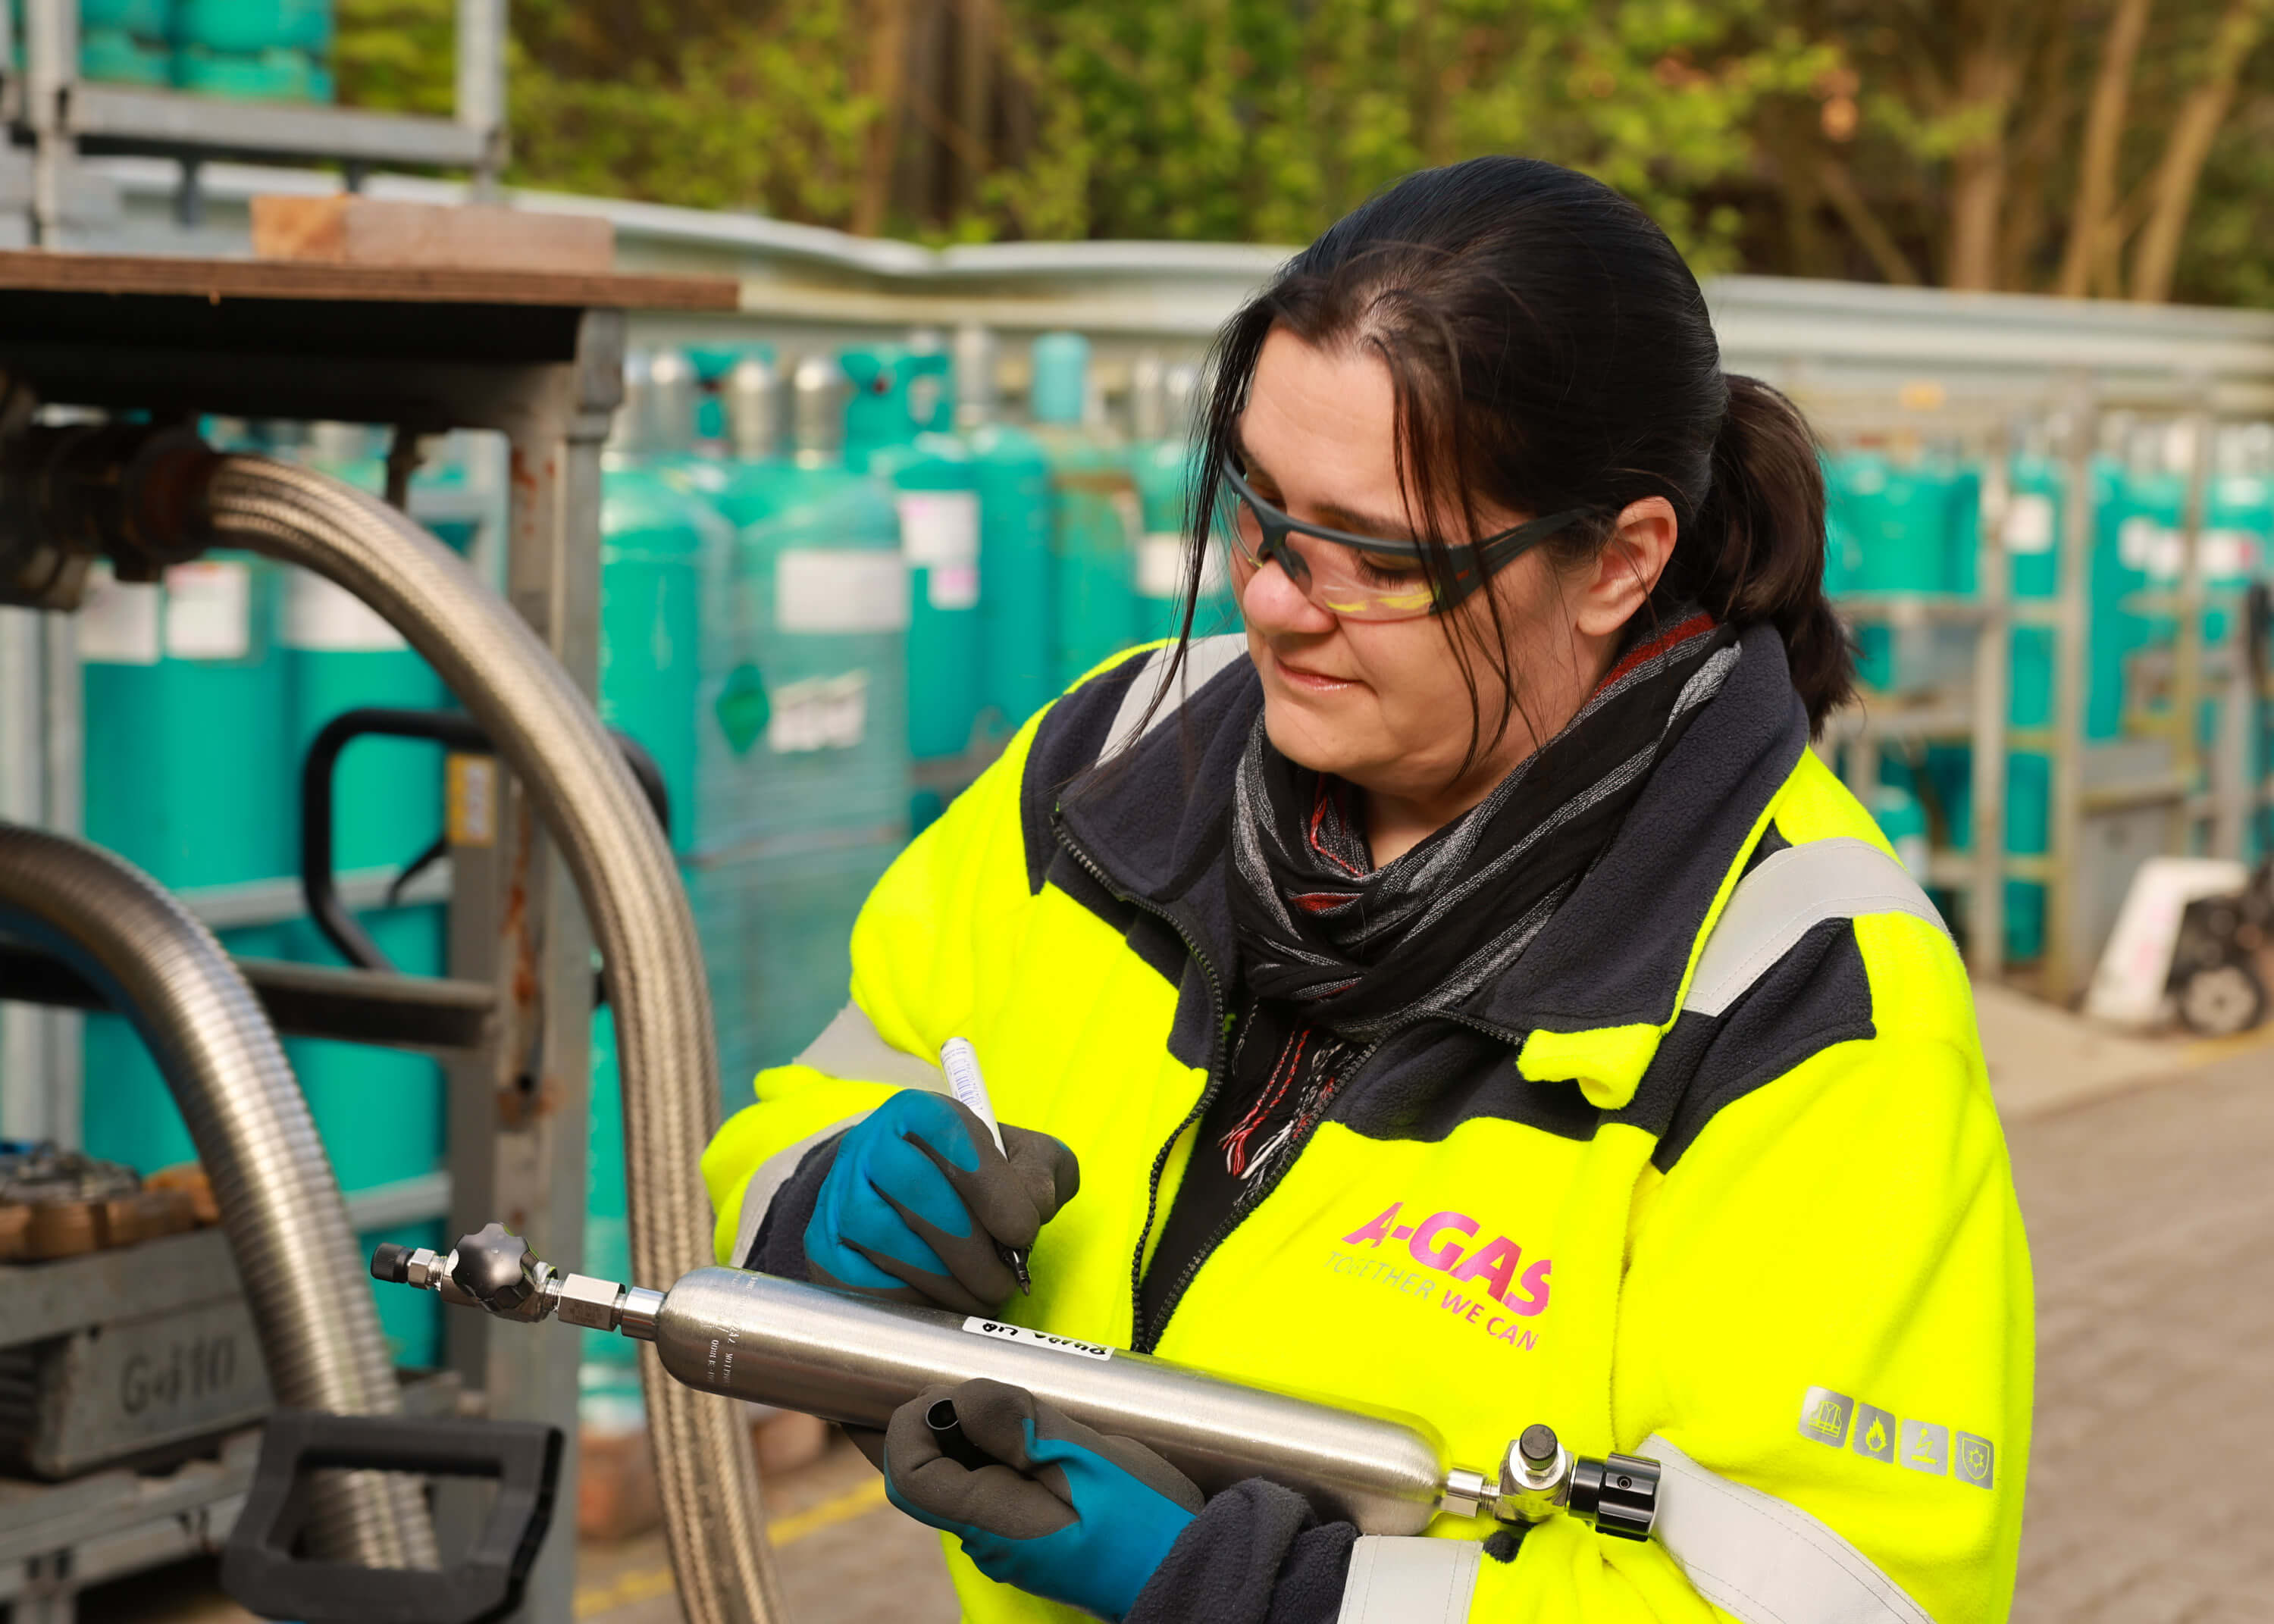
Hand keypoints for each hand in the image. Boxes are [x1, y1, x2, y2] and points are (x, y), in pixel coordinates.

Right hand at [805, 1089, 1078, 1314]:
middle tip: (1006, 1279)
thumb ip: (1042, 1172)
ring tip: (981, 1294)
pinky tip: (943, 1303)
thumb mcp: (1024, 1162)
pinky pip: (865, 1283)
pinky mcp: (823, 1250)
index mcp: (918, 1112)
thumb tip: (1034, 1205)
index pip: (950, 1134)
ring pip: (888, 1241)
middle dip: (972, 1247)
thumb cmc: (979, 1183)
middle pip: (916, 1189)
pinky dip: (914, 1302)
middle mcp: (868, 1145)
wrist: (909, 1206)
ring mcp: (837, 1197)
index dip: (992, 1186)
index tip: (1024, 1231)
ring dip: (947, 1281)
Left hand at [883, 1378, 1201, 1621]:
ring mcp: (1007, 1540)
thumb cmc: (1147, 1520)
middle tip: (981, 1386)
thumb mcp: (1089, 1459)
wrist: (1191, 1568)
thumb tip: (960, 1399)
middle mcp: (987, 1538)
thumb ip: (1021, 1427)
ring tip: (1015, 1406)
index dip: (911, 1420)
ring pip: (959, 1474)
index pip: (908, 1471)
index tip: (951, 1387)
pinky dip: (997, 1448)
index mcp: (991, 1521)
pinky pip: (991, 1484)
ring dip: (972, 1431)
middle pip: (926, 1471)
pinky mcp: (1030, 1533)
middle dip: (939, 1419)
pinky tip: (1034, 1432)